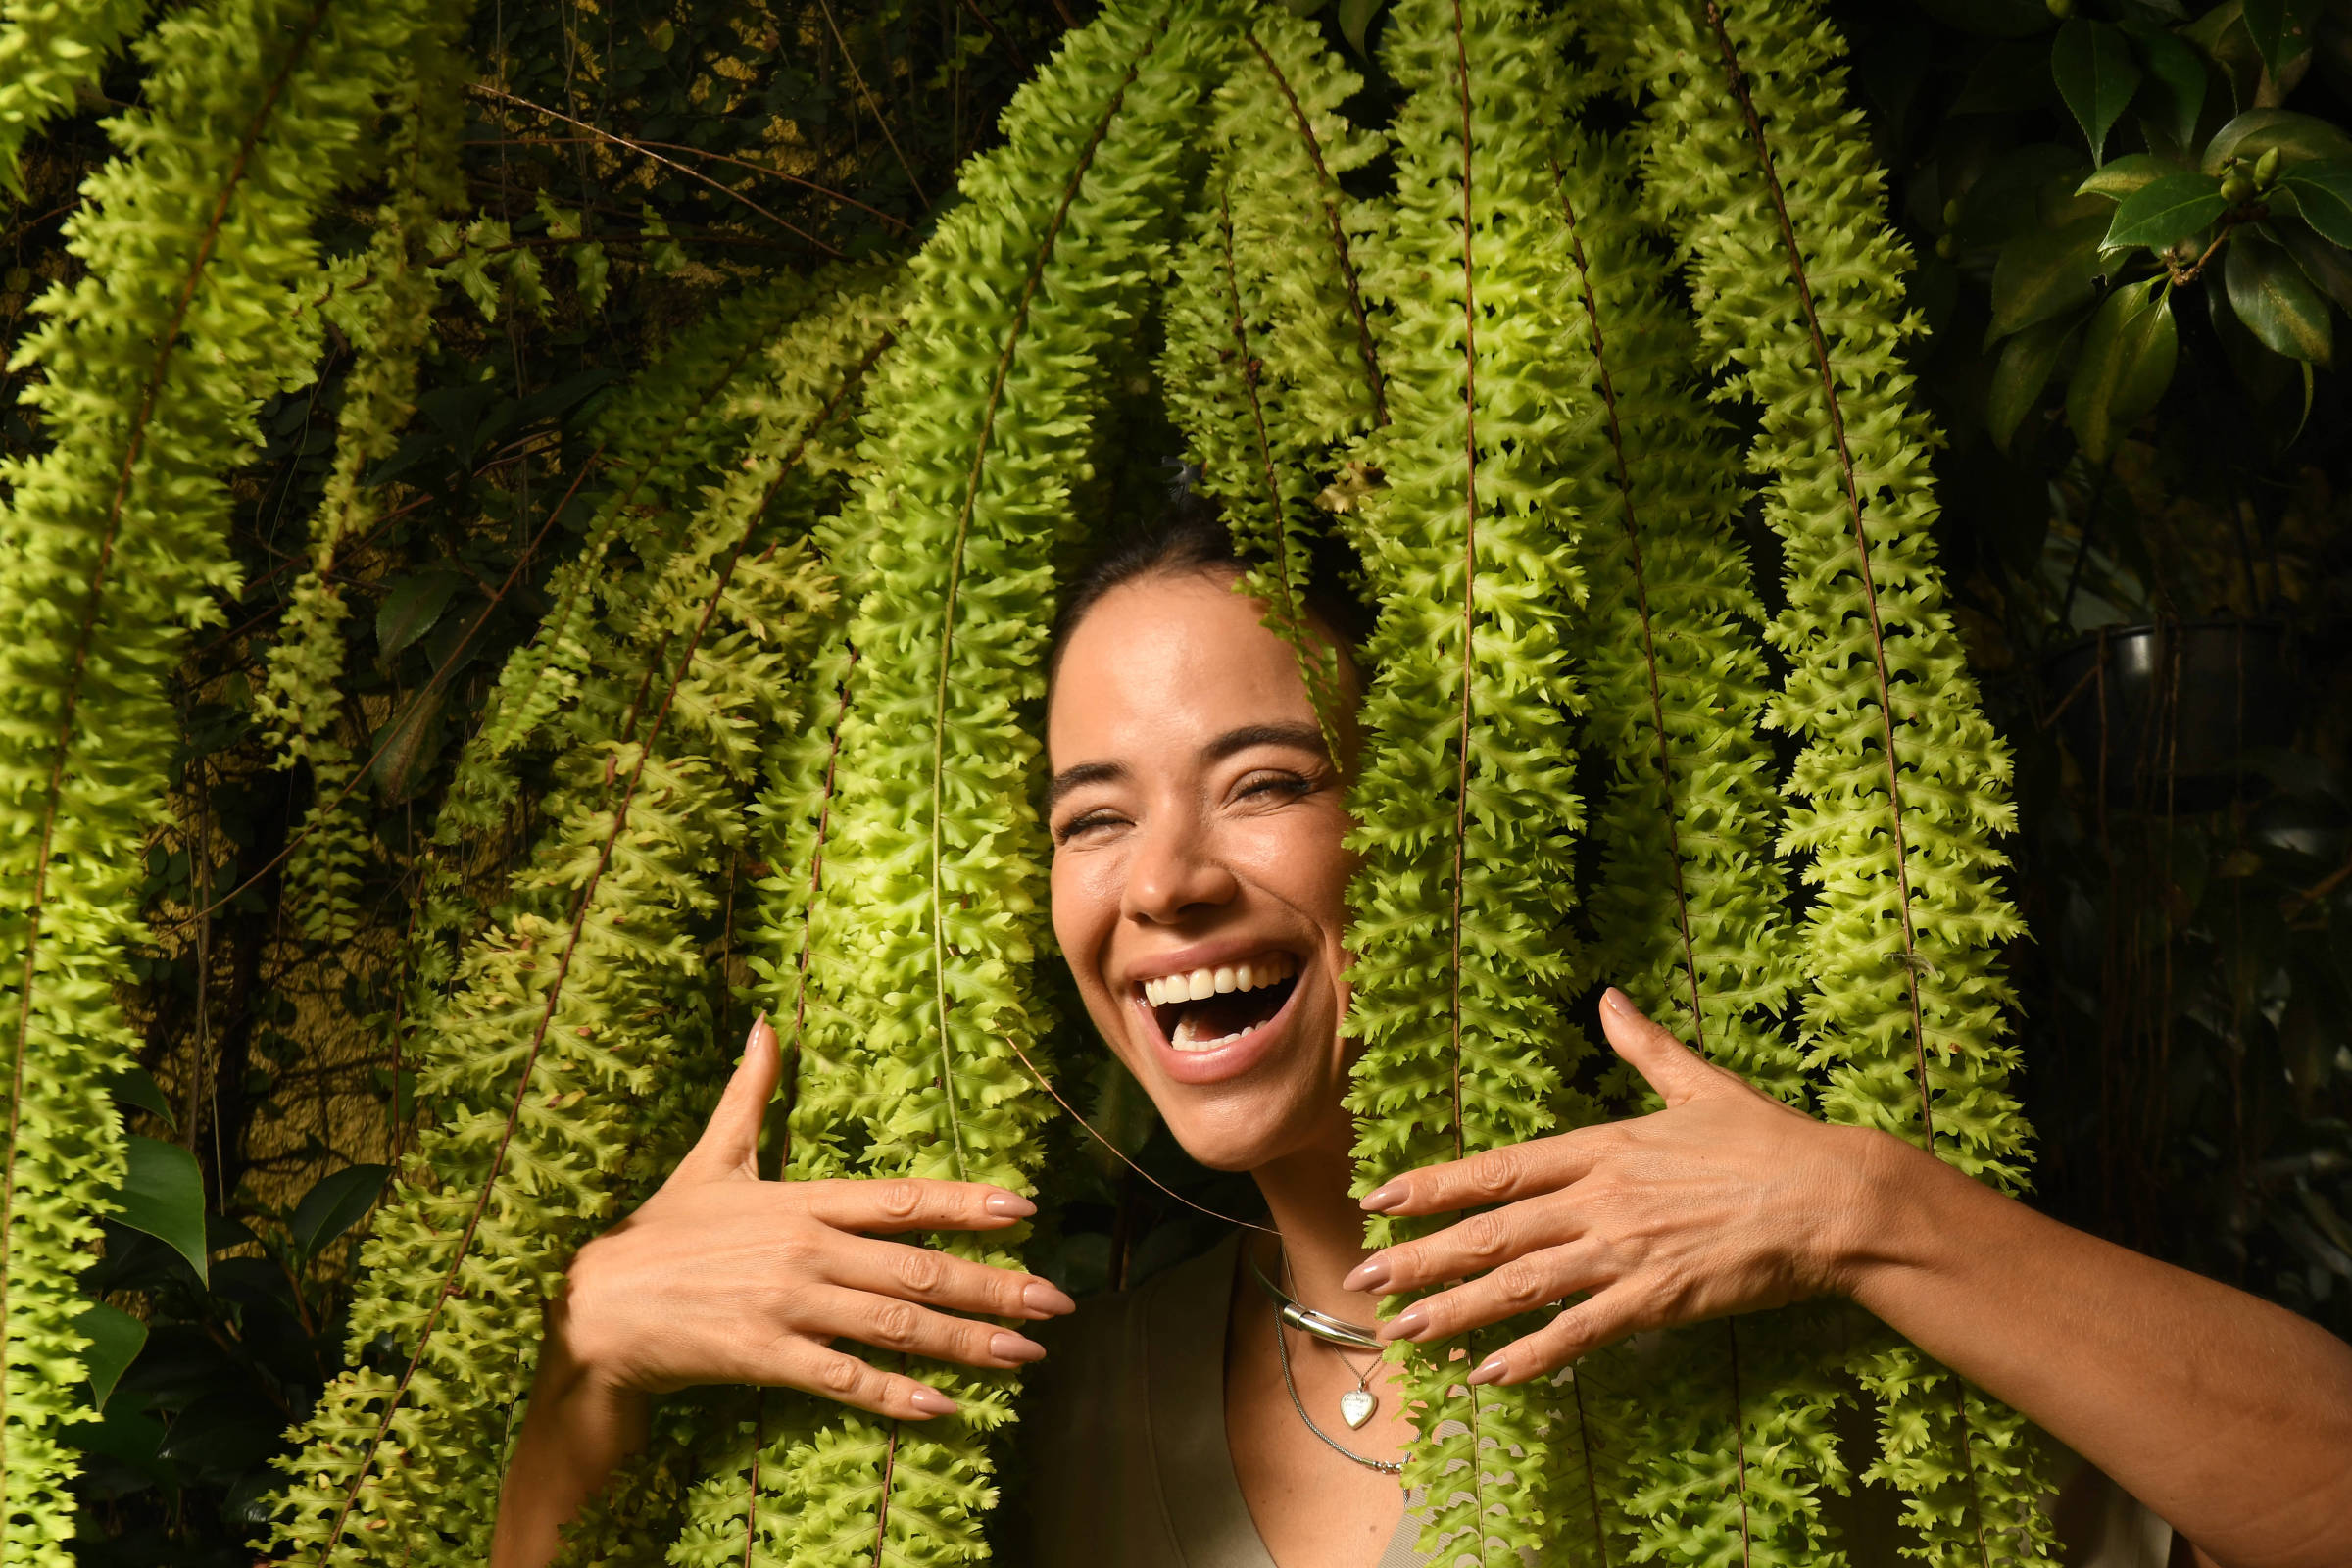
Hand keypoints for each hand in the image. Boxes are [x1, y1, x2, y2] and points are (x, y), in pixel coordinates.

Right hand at [549, 1014, 1076, 1421]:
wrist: (597, 1307)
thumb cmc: (659, 1233)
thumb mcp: (710, 1156)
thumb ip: (749, 1094)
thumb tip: (764, 1023)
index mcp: (801, 1203)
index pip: (900, 1199)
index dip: (965, 1204)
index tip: (1022, 1209)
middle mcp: (807, 1253)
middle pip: (918, 1270)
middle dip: (995, 1287)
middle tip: (1056, 1304)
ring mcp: (790, 1307)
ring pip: (897, 1326)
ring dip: (968, 1341)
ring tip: (1027, 1355)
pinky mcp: (769, 1357)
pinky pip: (845, 1380)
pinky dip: (897, 1395)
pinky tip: (945, 1406)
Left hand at [1341, 987, 1883, 1386]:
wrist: (1834, 1199)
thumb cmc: (1771, 1142)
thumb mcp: (1699, 1083)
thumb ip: (1644, 1046)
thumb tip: (1609, 998)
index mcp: (1602, 1147)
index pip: (1498, 1169)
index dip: (1434, 1187)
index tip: (1380, 1201)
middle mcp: (1599, 1200)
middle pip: (1492, 1233)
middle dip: (1420, 1258)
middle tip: (1363, 1281)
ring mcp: (1624, 1252)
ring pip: (1519, 1286)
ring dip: (1454, 1310)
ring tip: (1402, 1331)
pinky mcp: (1656, 1300)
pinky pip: (1578, 1333)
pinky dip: (1529, 1356)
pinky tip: (1487, 1374)